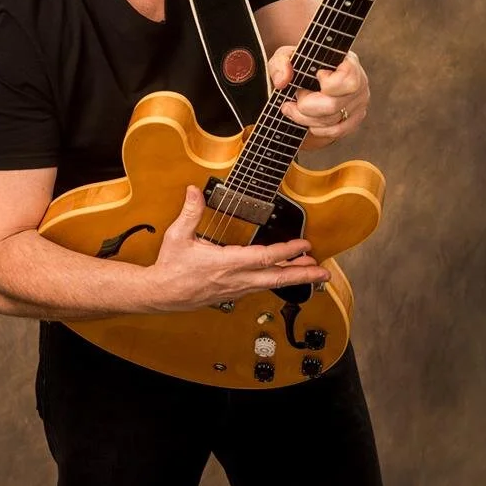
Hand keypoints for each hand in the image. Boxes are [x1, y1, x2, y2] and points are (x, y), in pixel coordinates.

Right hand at [146, 186, 328, 311]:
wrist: (162, 293)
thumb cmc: (171, 268)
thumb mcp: (178, 236)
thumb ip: (190, 212)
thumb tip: (195, 191)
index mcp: (226, 263)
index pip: (263, 258)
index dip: (286, 252)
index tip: (304, 245)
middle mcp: (235, 279)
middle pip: (275, 278)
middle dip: (302, 274)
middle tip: (322, 272)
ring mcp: (236, 289)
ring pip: (271, 285)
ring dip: (293, 277)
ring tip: (312, 271)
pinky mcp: (234, 294)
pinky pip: (261, 287)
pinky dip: (276, 281)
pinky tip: (284, 276)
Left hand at [267, 47, 369, 148]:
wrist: (309, 77)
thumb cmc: (302, 65)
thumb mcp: (287, 56)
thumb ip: (281, 63)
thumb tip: (282, 81)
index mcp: (348, 63)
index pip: (347, 80)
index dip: (327, 83)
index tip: (316, 75)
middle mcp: (360, 83)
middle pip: (333, 106)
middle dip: (306, 105)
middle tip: (296, 95)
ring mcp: (358, 104)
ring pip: (332, 122)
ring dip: (305, 118)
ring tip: (294, 107)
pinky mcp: (354, 120)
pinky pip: (335, 132)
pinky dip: (316, 128)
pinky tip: (307, 118)